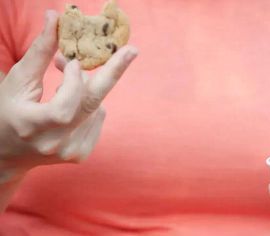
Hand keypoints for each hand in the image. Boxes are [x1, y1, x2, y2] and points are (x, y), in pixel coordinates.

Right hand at [0, 10, 137, 181]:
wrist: (10, 153)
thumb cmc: (9, 112)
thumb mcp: (18, 82)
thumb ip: (38, 52)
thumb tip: (54, 18)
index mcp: (32, 128)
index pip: (64, 109)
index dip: (73, 83)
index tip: (73, 62)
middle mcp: (55, 144)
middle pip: (92, 106)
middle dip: (113, 73)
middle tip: (131, 51)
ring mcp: (72, 151)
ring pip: (96, 107)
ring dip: (86, 87)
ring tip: (62, 84)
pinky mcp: (83, 153)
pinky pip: (99, 116)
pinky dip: (89, 104)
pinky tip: (70, 105)